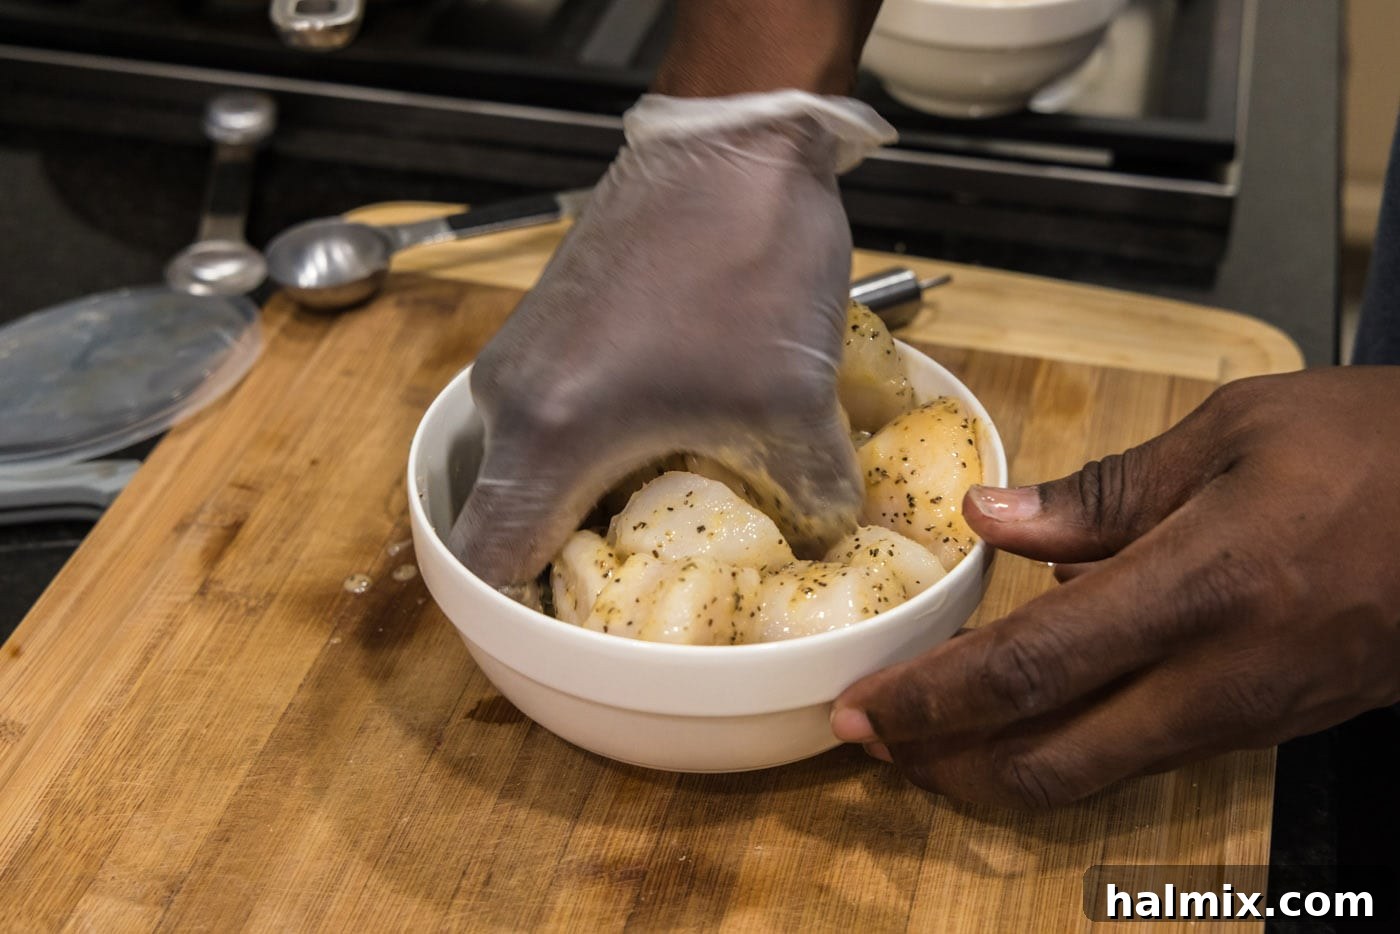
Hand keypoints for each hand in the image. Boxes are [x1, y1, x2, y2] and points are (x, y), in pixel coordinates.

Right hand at [450, 93, 894, 585]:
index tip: (587, 637)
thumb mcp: (794, 406)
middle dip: (576, 564)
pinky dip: (598, 450)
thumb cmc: (746, 266)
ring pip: (537, 466)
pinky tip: (670, 446)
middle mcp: (512, 402)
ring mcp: (525, 357)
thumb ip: (813, 499)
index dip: (527, 616)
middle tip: (651, 594)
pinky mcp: (553, 326)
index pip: (489, 564)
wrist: (737, 138)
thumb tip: (831, 538)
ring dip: (591, 502)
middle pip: (512, 520)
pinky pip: (556, 417)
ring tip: (673, 523)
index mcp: (545, 436)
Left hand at [831, 367, 1399, 807]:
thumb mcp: (1236, 434)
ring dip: (999, 766)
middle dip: (946, 763)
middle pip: (1049, 759)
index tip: (862, 709)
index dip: (933, 699)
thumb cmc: (1378, 450)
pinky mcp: (1273, 730)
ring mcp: (1250, 718)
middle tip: (877, 742)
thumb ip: (1104, 491)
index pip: (1030, 669)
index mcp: (1200, 588)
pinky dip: (1068, 749)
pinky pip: (1147, 757)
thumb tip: (995, 522)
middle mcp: (1219, 678)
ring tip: (931, 736)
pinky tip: (1031, 712)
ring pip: (1097, 774)